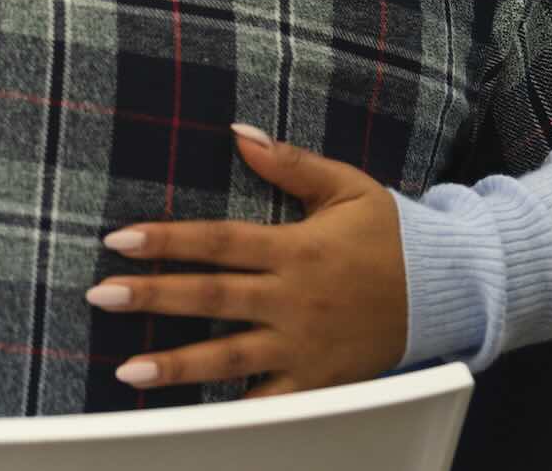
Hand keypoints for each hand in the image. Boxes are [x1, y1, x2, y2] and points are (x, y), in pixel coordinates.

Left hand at [88, 125, 407, 397]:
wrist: (450, 290)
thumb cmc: (392, 234)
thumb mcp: (346, 186)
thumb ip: (289, 162)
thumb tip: (239, 133)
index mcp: (295, 248)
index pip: (219, 242)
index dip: (167, 240)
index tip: (119, 240)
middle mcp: (294, 298)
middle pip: (213, 298)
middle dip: (153, 296)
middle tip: (102, 296)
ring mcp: (304, 344)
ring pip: (232, 356)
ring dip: (178, 365)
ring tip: (128, 371)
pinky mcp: (320, 379)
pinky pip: (273, 402)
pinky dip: (236, 411)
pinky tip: (195, 418)